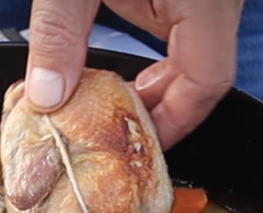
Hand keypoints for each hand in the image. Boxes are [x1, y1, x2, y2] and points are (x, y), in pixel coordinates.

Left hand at [26, 0, 243, 149]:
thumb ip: (59, 34)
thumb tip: (46, 96)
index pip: (207, 83)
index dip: (173, 124)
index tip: (137, 148)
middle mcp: (217, 0)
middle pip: (203, 76)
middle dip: (159, 111)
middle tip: (117, 135)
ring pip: (195, 57)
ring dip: (156, 86)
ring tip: (113, 108)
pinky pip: (185, 33)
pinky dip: (156, 59)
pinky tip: (121, 70)